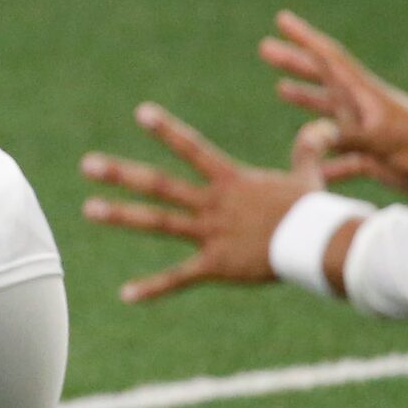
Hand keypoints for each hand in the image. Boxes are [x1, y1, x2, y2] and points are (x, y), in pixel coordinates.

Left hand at [81, 103, 318, 301]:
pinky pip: (179, 278)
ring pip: (158, 222)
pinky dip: (153, 288)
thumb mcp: (308, 175)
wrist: (320, 245)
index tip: (140, 112)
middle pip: (160, 184)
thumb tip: (320, 127)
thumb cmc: (315, 212)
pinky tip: (126, 295)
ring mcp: (210, 233)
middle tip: (87, 165)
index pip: (192, 148)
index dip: (167, 130)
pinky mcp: (215, 264)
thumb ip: (307, 150)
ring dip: (122, 216)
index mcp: (230, 181)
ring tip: (89, 209)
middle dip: (122, 173)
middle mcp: (212, 204)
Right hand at [260, 10, 407, 200]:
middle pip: (322, 79)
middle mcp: (362, 109)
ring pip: (327, 113)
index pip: (330, 59)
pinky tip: (309, 167)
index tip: (282, 19)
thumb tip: (311, 135)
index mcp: (365, 96)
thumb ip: (347, 137)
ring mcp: (366, 132)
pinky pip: (339, 157)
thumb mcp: (385, 142)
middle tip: (265, 47)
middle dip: (295, 63)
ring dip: (304, 99)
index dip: (305, 39)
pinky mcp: (372, 157)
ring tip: (280, 88)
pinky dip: (323, 160)